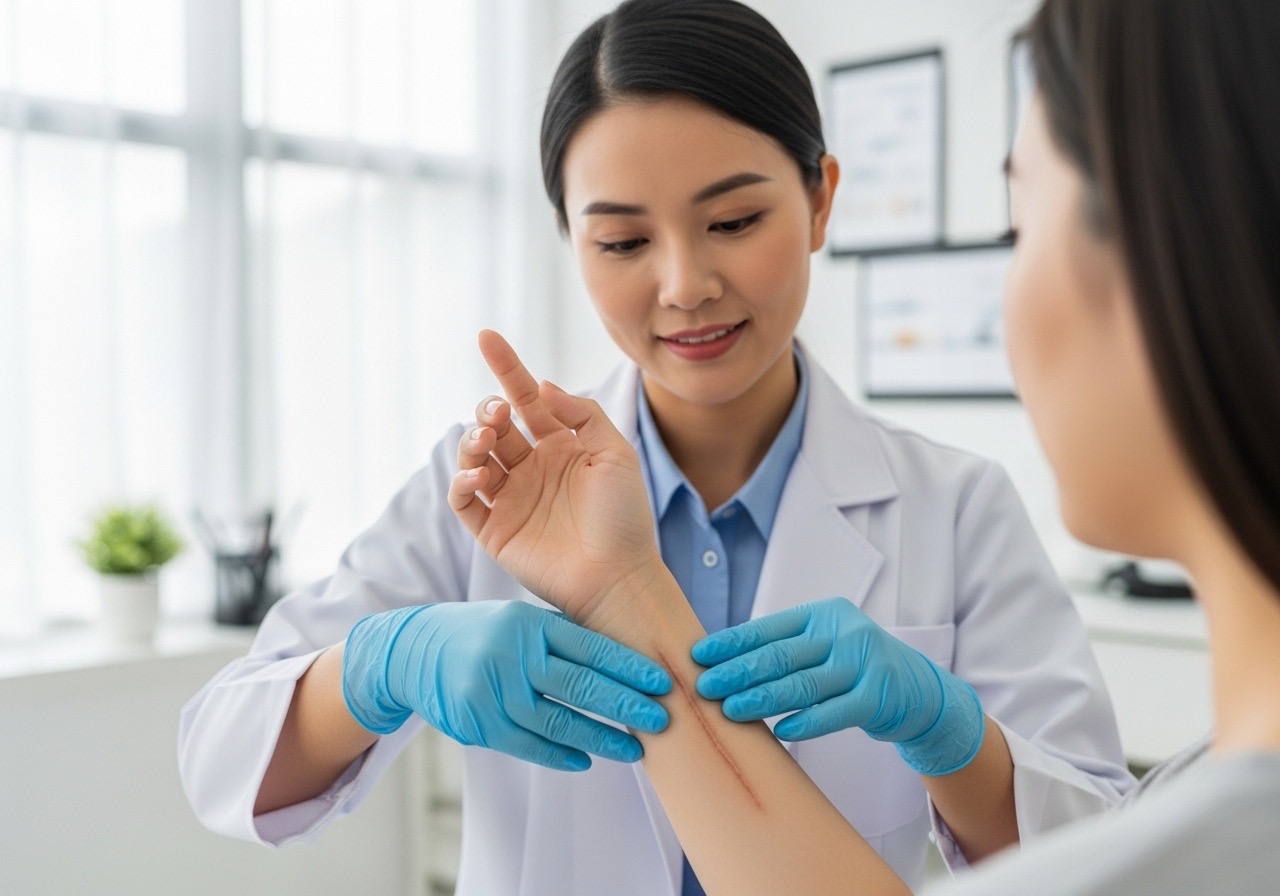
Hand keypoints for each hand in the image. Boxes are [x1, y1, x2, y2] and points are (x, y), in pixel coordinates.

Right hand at [341, 600, 671, 769]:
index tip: (662, 682)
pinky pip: (528, 744)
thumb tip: (625, 660)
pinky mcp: (477, 722)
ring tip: (634, 749)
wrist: (414, 652)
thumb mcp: (519, 619)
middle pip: (579, 685)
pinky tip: (587, 759)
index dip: (628, 666)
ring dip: (601, 738)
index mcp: (528, 622)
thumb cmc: (482, 633)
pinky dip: (561, 754)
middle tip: (661, 719)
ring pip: (557, 721)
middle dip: (625, 705)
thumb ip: (563, 636)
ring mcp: (492, 690)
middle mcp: (511, 654)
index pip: (589, 646)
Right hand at [448, 329, 664, 624]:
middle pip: (494, 424)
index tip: (486, 337)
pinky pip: (465, 500)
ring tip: (486, 440)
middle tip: (497, 412)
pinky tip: (479, 474)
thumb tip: (542, 386)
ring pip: (474, 456)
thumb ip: (582, 414)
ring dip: (473, 441)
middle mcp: (532, 468)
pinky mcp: (495, 531)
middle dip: (488, 409)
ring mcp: (511, 498)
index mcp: (560, 446)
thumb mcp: (616, 453)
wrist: (618, 576)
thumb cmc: (625, 517)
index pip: (526, 399)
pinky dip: (462, 482)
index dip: (507, 368)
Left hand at [693, 597, 984, 775]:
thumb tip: (721, 661)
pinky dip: (808, 721)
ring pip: (803, 684)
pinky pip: (836, 711)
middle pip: (781, 655)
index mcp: (822, 614)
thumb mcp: (823, 645)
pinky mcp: (879, 696)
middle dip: (738, 671)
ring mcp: (864, 663)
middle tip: (704, 687)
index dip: (731, 643)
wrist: (918, 690)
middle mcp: (843, 632)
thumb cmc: (855, 667)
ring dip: (763, 698)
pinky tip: (782, 730)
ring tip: (730, 710)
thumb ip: (784, 648)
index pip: (768, 628)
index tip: (698, 656)